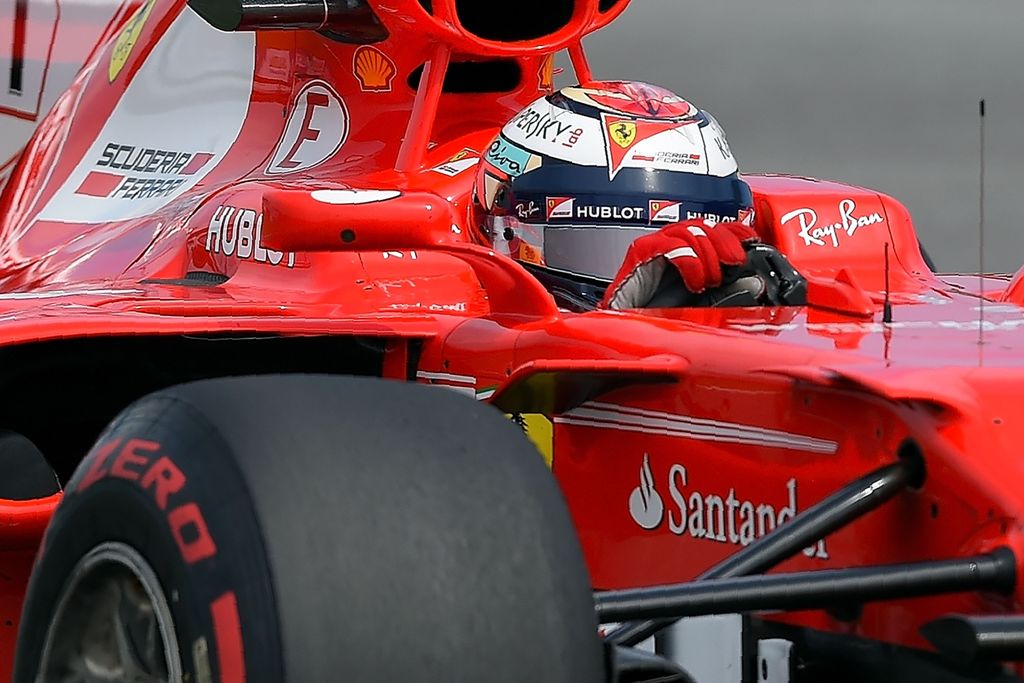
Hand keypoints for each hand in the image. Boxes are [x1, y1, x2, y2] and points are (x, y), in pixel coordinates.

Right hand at [600, 220, 758, 309]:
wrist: (624, 331)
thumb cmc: (658, 318)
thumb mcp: (704, 303)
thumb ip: (727, 291)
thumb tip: (753, 282)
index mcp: (687, 250)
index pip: (714, 227)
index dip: (735, 230)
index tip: (750, 242)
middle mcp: (670, 243)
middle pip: (703, 225)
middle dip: (724, 242)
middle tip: (735, 262)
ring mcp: (654, 246)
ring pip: (689, 231)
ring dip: (707, 254)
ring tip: (710, 280)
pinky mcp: (640, 252)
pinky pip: (671, 245)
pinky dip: (690, 262)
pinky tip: (695, 282)